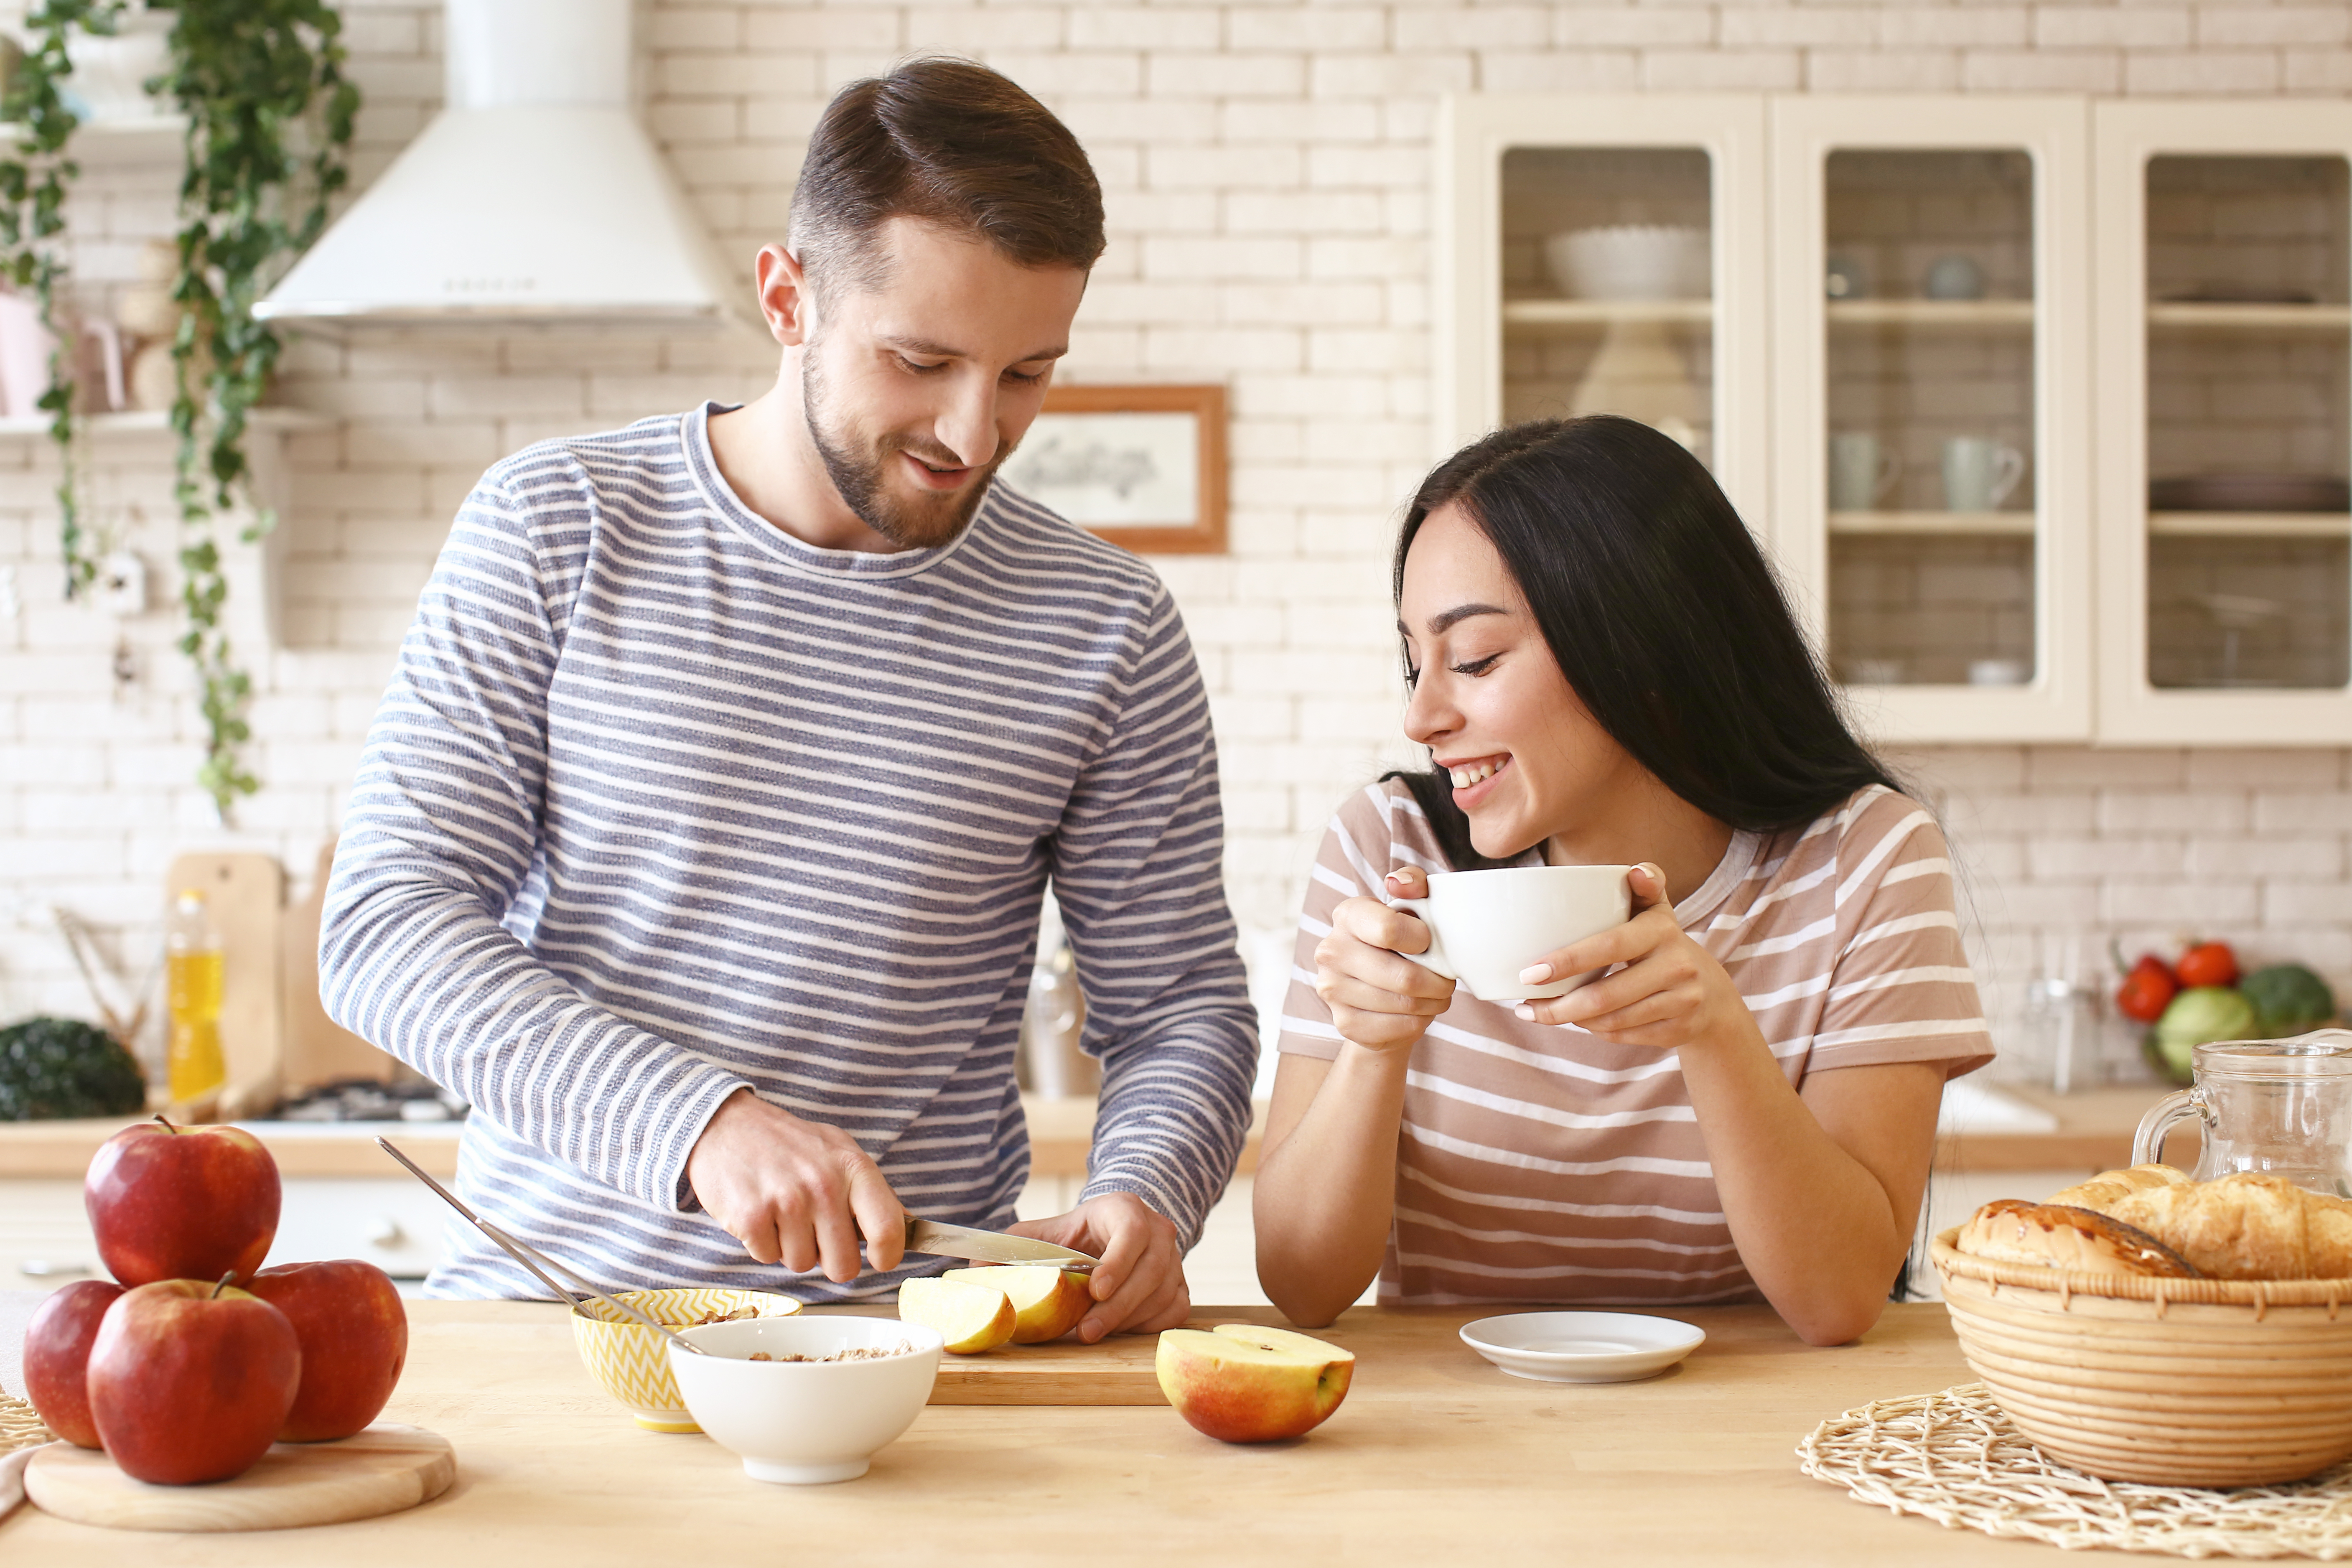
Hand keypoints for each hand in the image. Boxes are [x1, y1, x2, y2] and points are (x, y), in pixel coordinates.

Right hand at [685, 1089, 904, 1282]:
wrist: (725, 1125)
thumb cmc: (789, 1143)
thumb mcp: (840, 1151)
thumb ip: (873, 1191)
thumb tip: (908, 1227)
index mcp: (853, 1167)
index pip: (888, 1228)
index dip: (888, 1255)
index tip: (879, 1259)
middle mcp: (823, 1185)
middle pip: (843, 1265)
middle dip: (830, 1258)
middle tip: (815, 1232)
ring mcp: (786, 1202)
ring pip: (803, 1264)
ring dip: (792, 1247)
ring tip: (783, 1212)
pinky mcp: (751, 1218)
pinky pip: (768, 1258)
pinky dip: (764, 1243)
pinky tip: (760, 1212)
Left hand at [1008, 1192, 1187, 1341]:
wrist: (1112, 1231)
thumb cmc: (1074, 1234)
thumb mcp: (1041, 1232)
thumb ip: (1010, 1247)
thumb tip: (972, 1269)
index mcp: (1125, 1210)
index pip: (1132, 1231)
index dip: (1117, 1262)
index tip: (1095, 1289)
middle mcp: (1158, 1230)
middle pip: (1150, 1270)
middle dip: (1117, 1306)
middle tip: (1086, 1331)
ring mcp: (1175, 1258)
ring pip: (1163, 1293)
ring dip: (1130, 1319)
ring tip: (1094, 1332)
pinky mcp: (1180, 1284)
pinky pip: (1174, 1310)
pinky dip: (1149, 1324)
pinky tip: (1121, 1328)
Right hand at [1313, 866, 1457, 1053]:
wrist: (1376, 985)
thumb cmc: (1402, 938)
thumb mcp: (1413, 902)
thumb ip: (1414, 882)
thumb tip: (1397, 885)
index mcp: (1347, 915)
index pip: (1389, 930)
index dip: (1422, 940)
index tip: (1428, 943)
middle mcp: (1331, 951)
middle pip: (1404, 978)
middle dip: (1438, 983)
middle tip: (1446, 980)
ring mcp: (1332, 990)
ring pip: (1405, 1006)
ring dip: (1433, 1004)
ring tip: (1435, 995)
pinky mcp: (1344, 1023)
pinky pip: (1399, 1030)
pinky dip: (1419, 1023)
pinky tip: (1417, 1012)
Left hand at [1511, 863, 1762, 1054]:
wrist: (1711, 993)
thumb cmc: (1663, 944)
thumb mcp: (1656, 912)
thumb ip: (1644, 886)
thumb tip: (1636, 870)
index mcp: (1661, 930)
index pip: (1608, 947)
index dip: (1567, 962)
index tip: (1529, 973)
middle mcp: (1676, 966)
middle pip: (1604, 997)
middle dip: (1557, 1006)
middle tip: (1524, 1008)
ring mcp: (1681, 1001)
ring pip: (1610, 1021)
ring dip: (1571, 1020)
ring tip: (1543, 1013)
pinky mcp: (1678, 1030)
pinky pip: (1623, 1036)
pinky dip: (1596, 1031)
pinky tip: (1579, 1022)